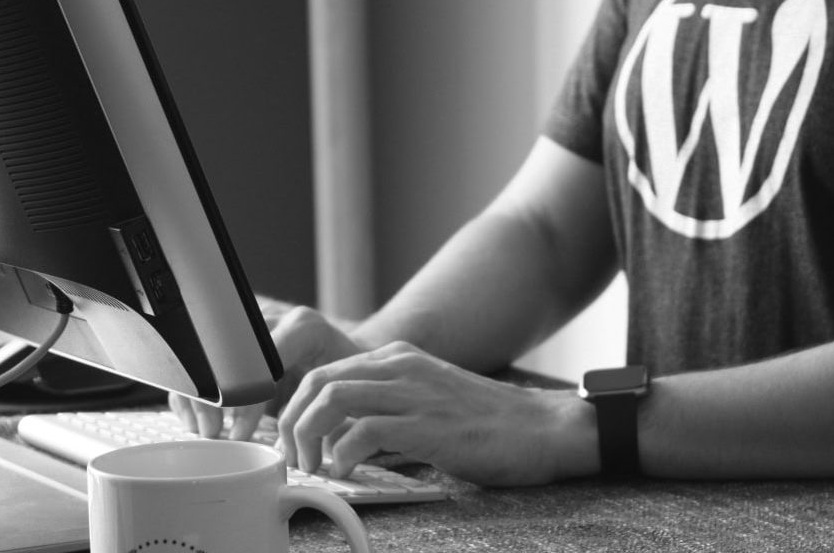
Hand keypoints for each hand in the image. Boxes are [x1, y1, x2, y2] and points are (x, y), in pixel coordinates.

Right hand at [169, 305, 361, 439]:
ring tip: (206, 429)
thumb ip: (321, 411)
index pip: (260, 359)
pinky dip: (195, 391)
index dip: (246, 399)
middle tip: (213, 431)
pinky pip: (203, 362)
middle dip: (214, 396)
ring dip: (199, 394)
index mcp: (304, 327)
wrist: (352, 362)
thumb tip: (295, 446)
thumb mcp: (345, 394)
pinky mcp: (237, 343)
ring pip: (207, 354)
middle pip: (225, 352)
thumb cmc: (353, 382)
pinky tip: (196, 419)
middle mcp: (274, 319)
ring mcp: (251, 327)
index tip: (241, 432)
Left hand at [277, 342, 598, 486]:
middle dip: (291, 421)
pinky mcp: (427, 424)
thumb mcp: (427, 401)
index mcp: (398, 359)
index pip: (324, 370)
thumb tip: (336, 439)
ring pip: (331, 398)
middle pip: (317, 380)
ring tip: (313, 467)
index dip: (295, 406)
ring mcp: (414, 392)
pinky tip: (347, 473)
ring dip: (307, 437)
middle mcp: (401, 366)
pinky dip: (343, 455)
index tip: (290, 441)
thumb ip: (385, 409)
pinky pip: (364, 432)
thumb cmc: (488, 425)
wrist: (543, 429)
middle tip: (293, 459)